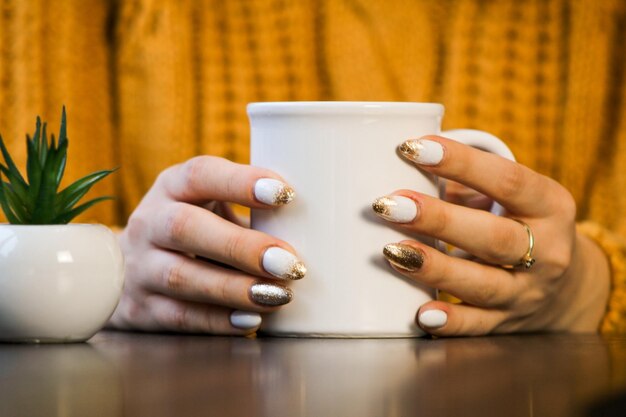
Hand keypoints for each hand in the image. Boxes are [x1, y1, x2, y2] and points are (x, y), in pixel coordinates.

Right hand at [108, 156, 305, 334]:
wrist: (128, 270)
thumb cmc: (194, 229)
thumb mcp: (209, 205)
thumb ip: (249, 208)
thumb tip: (320, 222)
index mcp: (172, 186)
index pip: (200, 174)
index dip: (240, 182)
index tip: (286, 194)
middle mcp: (149, 221)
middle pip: (185, 228)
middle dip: (241, 247)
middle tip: (290, 263)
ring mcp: (140, 266)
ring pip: (181, 276)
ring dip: (234, 288)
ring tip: (279, 295)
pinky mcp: (141, 307)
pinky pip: (179, 316)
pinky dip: (219, 320)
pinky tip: (252, 320)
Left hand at [372, 135, 609, 335]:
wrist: (565, 284)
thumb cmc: (519, 221)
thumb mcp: (513, 196)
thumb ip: (469, 181)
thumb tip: (399, 163)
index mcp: (550, 206)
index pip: (508, 180)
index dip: (461, 163)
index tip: (412, 147)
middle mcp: (547, 251)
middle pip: (493, 237)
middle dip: (439, 220)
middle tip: (390, 206)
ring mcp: (528, 292)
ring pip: (483, 284)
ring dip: (435, 269)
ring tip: (391, 251)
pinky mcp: (507, 323)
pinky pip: (478, 326)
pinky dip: (450, 322)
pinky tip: (420, 314)